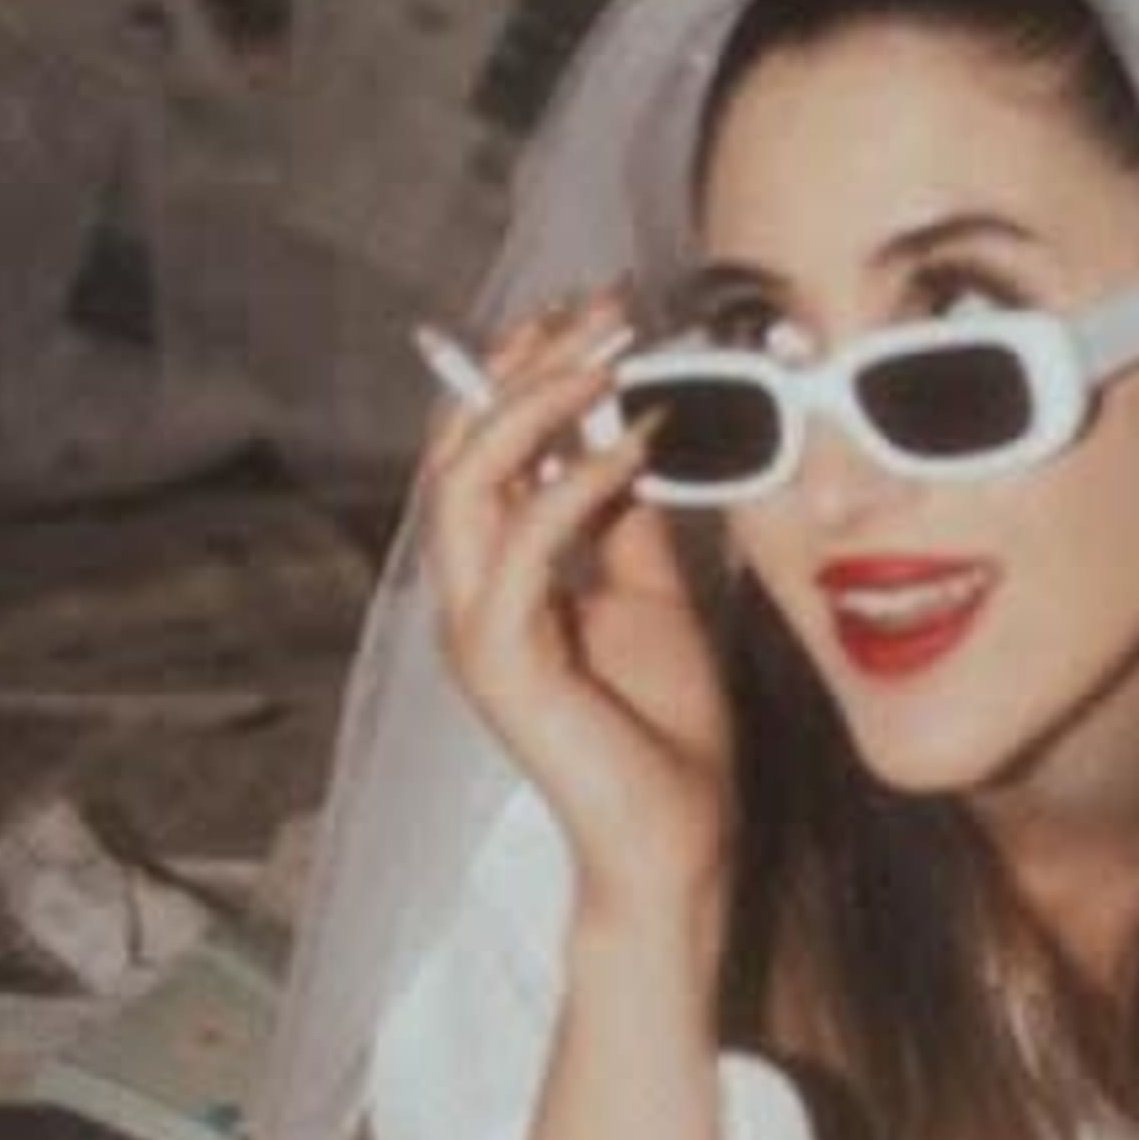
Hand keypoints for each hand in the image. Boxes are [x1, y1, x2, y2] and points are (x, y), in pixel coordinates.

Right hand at [418, 287, 734, 910]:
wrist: (679, 833)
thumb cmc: (665, 722)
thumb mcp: (652, 589)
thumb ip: (625, 516)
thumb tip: (629, 423)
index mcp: (497, 572)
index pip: (482, 445)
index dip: (523, 367)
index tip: (590, 306)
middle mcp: (469, 592)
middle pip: (459, 447)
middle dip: (525, 365)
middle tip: (601, 309)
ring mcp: (474, 628)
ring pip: (465, 484)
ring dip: (537, 406)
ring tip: (611, 355)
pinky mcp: (500, 665)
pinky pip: (521, 550)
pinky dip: (574, 486)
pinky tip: (635, 445)